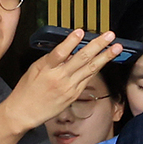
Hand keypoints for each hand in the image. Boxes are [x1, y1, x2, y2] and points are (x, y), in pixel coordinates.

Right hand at [5, 29, 123, 131]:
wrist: (26, 112)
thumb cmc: (27, 89)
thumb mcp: (35, 69)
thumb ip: (51, 58)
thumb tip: (66, 48)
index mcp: (47, 69)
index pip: (60, 53)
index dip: (71, 42)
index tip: (80, 31)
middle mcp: (60, 78)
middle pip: (82, 59)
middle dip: (98, 45)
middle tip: (110, 35)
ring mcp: (69, 87)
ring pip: (90, 69)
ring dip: (105, 57)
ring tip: (116, 48)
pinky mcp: (74, 94)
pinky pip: (88, 78)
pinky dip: (97, 68)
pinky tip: (105, 60)